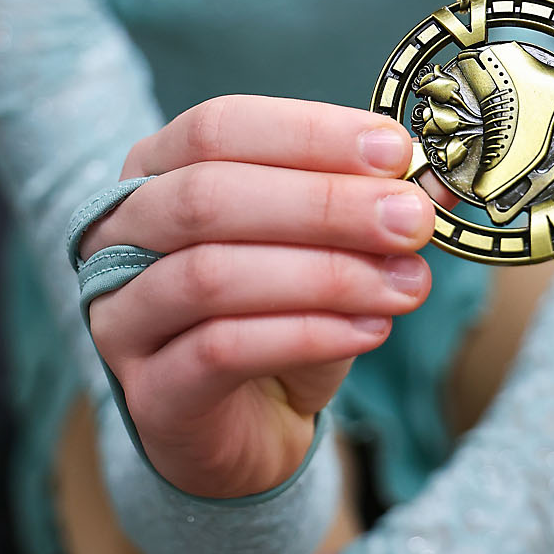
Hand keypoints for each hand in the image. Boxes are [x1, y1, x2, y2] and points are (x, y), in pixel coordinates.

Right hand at [78, 96, 433, 500]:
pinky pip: (219, 350)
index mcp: (154, 170)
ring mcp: (121, 316)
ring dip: (324, 273)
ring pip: (211, 274)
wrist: (248, 426)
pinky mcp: (148, 394)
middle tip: (411, 219)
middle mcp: (119, 235)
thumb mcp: (324, 242)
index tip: (394, 150)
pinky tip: (370, 328)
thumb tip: (434, 178)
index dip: (308, 133)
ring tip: (406, 282)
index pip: (218, 127)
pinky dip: (305, 333)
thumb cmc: (278, 309)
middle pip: (209, 195)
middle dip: (323, 203)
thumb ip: (367, 202)